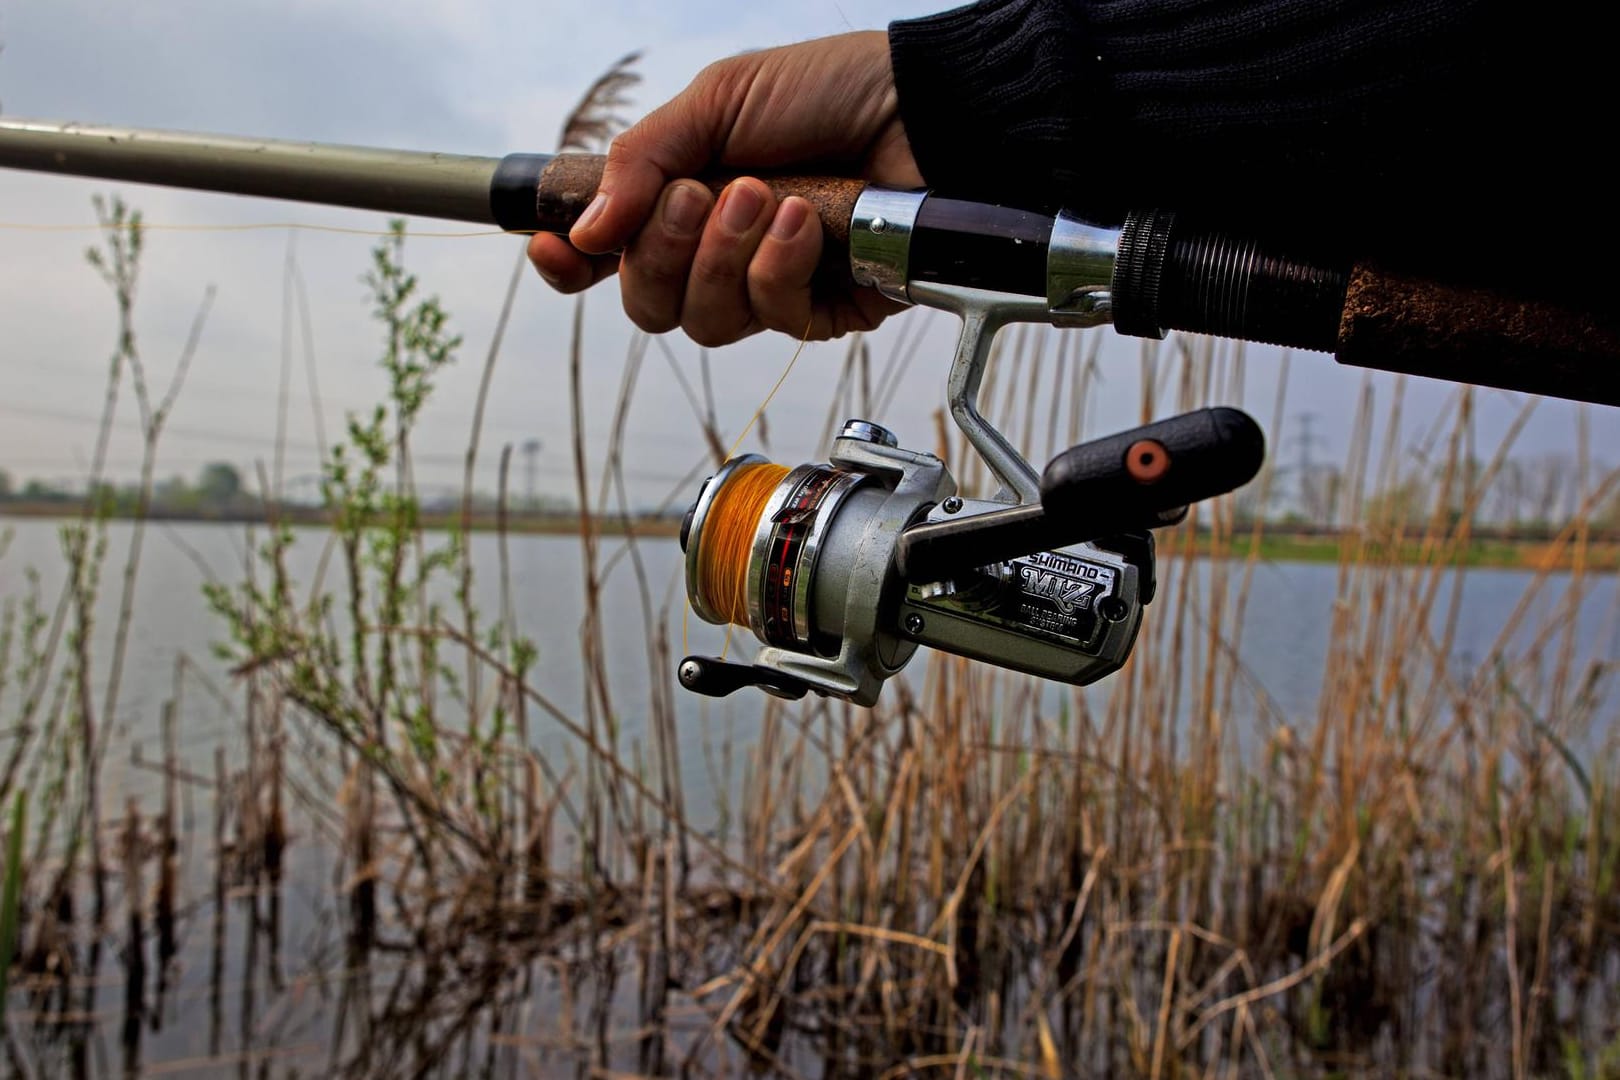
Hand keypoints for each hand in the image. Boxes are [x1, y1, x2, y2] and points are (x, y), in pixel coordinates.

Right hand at [528, 31, 923, 345]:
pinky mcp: (822, 310)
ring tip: (765, 196)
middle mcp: (719, 252)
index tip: (556, 247)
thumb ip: (642, 161)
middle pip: (648, 303)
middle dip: (661, 252)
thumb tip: (583, 231)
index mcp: (683, 199)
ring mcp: (770, 286)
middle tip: (700, 196)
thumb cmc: (830, 92)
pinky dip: (780, 267)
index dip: (573, 263)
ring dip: (725, 256)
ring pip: (705, 321)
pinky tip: (804, 222)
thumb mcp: (718, 101)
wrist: (924, 109)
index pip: (609, 255)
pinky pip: (772, 319)